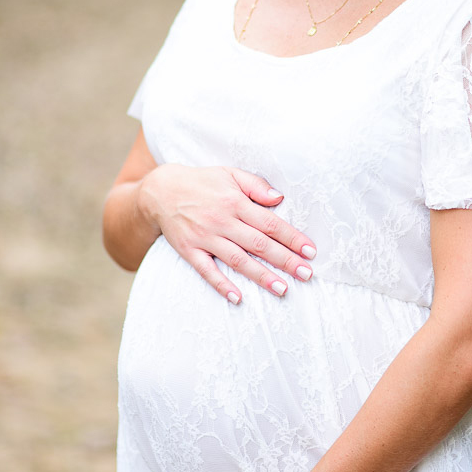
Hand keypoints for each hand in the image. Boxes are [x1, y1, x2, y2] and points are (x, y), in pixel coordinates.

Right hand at [139, 164, 315, 303]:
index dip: (292, 238)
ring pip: (237, 260)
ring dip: (261, 275)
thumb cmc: (202, 182)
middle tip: (307, 274)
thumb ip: (256, 185)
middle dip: (285, 260)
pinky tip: (237, 298)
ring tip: (282, 288)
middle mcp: (222, 221)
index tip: (310, 251)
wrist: (161, 190)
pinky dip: (221, 284)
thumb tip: (279, 198)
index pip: (270, 223)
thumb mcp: (230, 174)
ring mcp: (205, 237)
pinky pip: (207, 271)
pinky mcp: (189, 251)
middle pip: (258, 244)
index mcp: (235, 202)